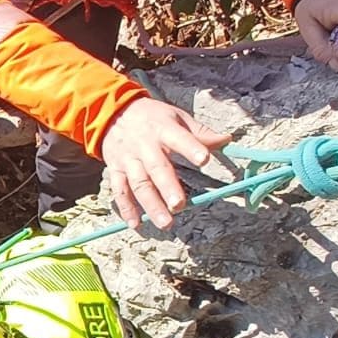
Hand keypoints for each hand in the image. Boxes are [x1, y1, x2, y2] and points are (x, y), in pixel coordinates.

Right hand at [99, 96, 229, 231]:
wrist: (111, 113)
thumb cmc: (151, 117)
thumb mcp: (176, 116)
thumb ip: (200, 132)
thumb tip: (226, 140)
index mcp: (163, 129)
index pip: (179, 139)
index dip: (191, 148)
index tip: (204, 159)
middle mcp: (145, 146)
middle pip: (157, 168)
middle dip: (168, 188)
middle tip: (179, 205)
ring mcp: (129, 160)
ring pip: (139, 184)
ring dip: (151, 205)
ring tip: (165, 223)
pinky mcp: (116, 170)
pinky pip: (119, 191)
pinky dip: (126, 208)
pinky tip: (135, 224)